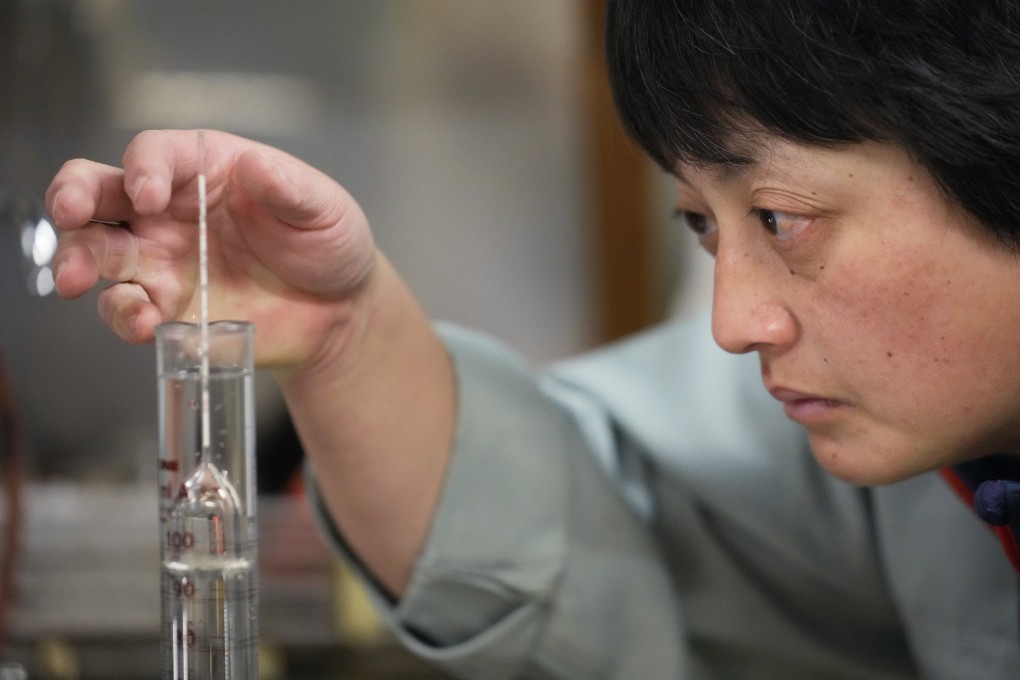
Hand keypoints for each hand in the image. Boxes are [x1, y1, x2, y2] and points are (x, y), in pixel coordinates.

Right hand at [46, 129, 376, 368]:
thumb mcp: (322, 209)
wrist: (341, 310)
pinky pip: (127, 309)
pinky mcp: (168, 309)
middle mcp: (170, 211)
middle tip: (69, 213)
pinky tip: (143, 323)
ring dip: (78, 261)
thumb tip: (255, 166)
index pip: (154, 154)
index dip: (143, 168)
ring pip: (95, 251)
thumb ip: (289, 190)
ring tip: (80, 281)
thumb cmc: (329, 244)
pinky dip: (123, 315)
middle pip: (98, 192)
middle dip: (72, 197)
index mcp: (205, 169)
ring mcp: (162, 260)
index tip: (150, 195)